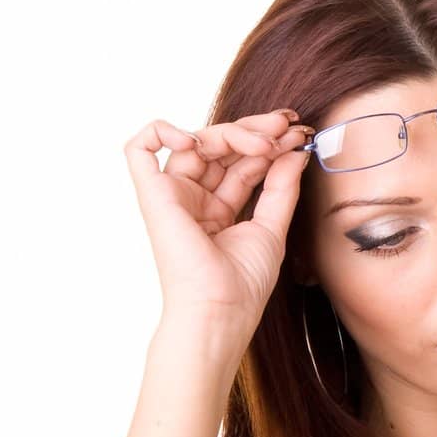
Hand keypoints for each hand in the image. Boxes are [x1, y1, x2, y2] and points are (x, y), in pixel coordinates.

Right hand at [123, 107, 314, 339]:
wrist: (221, 310)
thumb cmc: (242, 284)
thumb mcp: (272, 228)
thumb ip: (281, 187)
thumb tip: (295, 150)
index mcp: (218, 210)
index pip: (242, 162)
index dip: (269, 144)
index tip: (298, 135)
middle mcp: (194, 199)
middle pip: (221, 147)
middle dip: (256, 131)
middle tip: (288, 126)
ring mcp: (173, 196)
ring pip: (196, 141)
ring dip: (235, 132)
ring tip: (269, 141)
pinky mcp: (153, 195)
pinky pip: (139, 149)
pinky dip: (162, 132)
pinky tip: (198, 139)